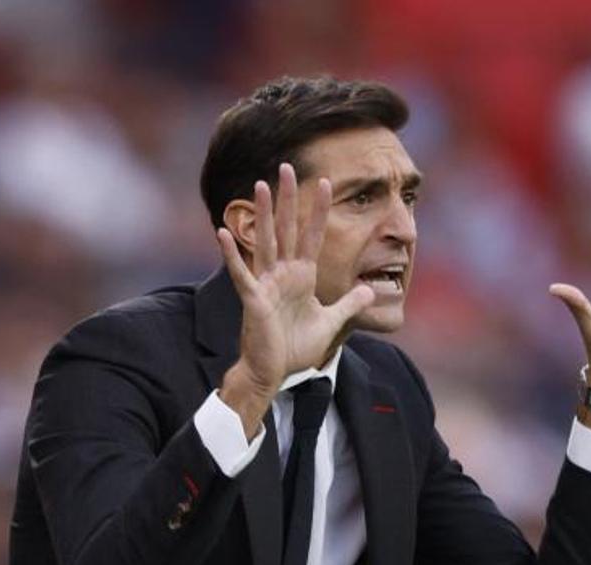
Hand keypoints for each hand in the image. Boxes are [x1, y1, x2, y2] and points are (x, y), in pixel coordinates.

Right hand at [217, 163, 374, 434]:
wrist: (275, 373)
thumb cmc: (295, 348)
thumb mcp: (330, 322)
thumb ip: (349, 304)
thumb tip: (369, 289)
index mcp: (301, 277)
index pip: (311, 236)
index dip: (318, 211)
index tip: (325, 183)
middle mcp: (282, 274)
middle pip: (287, 229)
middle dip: (289, 199)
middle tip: (288, 166)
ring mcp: (266, 284)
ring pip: (265, 242)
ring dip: (264, 214)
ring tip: (261, 185)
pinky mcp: (253, 300)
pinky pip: (241, 273)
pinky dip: (232, 254)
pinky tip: (221, 232)